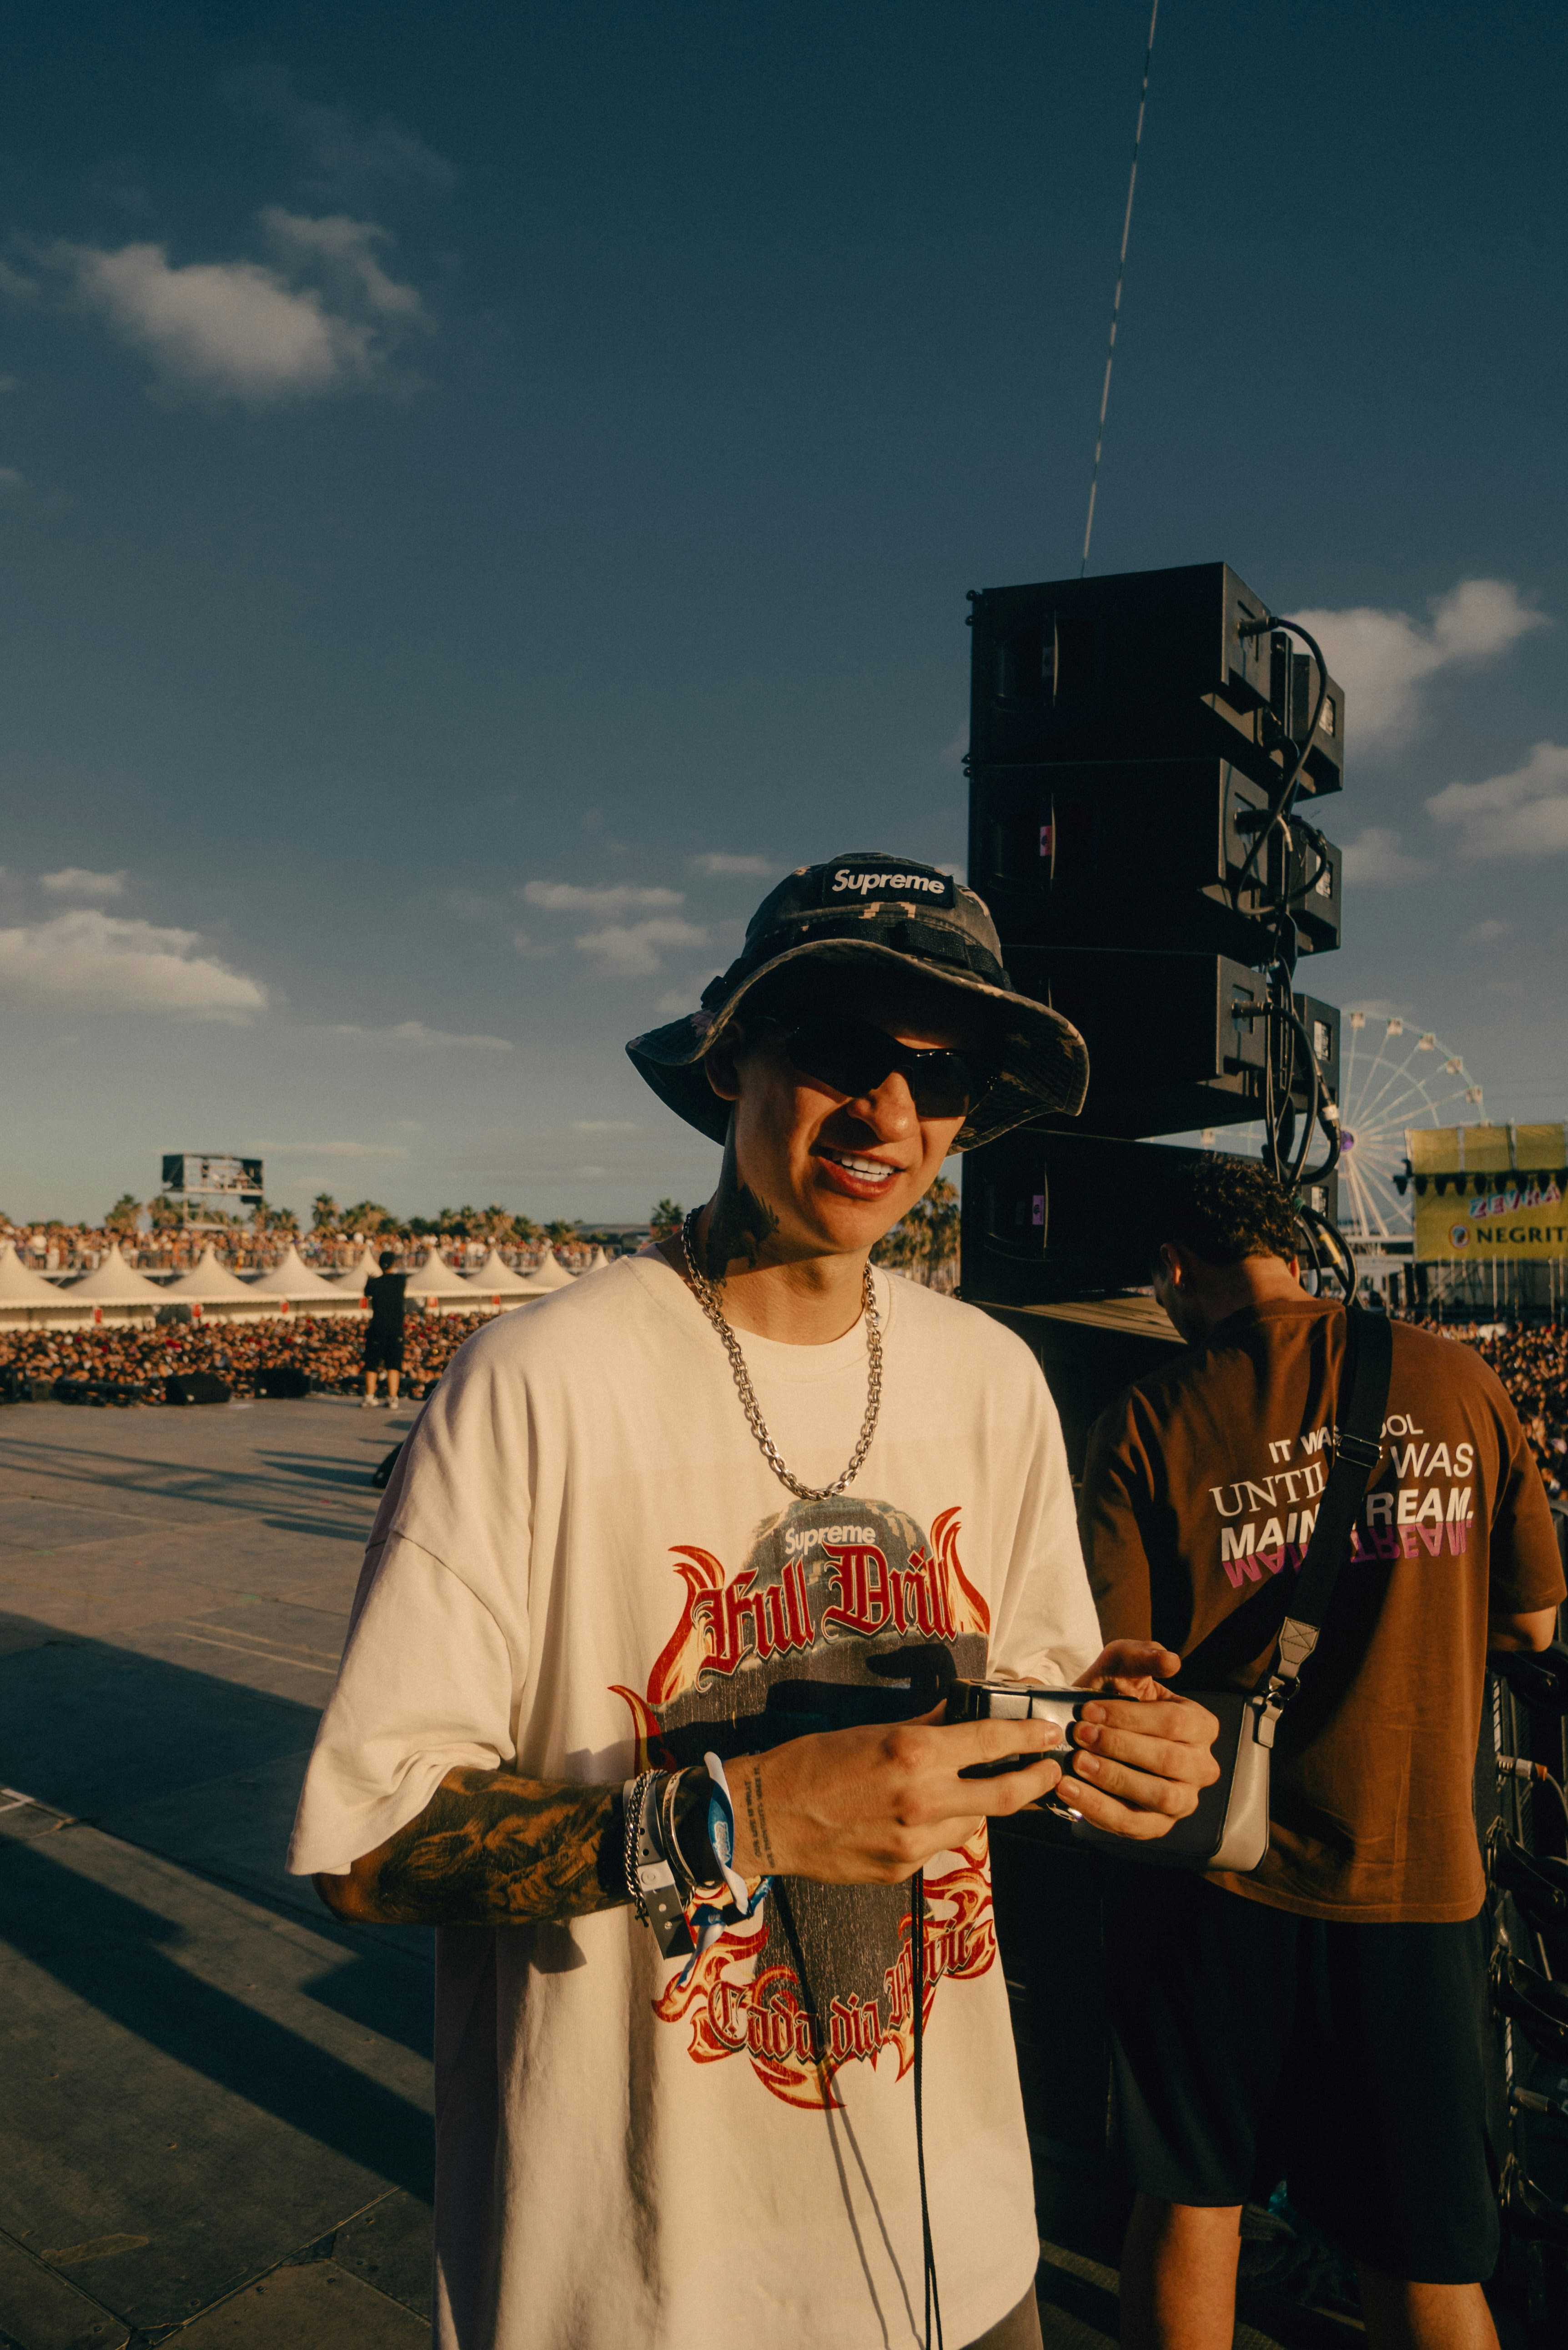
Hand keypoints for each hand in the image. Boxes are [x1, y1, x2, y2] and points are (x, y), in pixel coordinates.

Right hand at [728, 1707, 1064, 1884]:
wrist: (766, 1817)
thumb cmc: (812, 1763)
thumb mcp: (870, 1731)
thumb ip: (921, 1727)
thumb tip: (957, 1716)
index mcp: (914, 1754)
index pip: (992, 1743)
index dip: (1029, 1737)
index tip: (1048, 1733)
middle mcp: (922, 1799)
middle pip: (1004, 1796)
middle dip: (1036, 1783)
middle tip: (1050, 1772)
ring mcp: (914, 1841)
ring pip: (971, 1825)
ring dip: (976, 1808)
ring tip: (964, 1792)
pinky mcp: (902, 1869)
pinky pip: (937, 1846)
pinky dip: (939, 1829)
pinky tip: (914, 1817)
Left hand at [1059, 1640, 1220, 1841]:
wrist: (1086, 1729)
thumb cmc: (1110, 1695)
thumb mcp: (1119, 1667)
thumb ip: (1141, 1655)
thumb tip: (1171, 1660)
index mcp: (1200, 1725)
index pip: (1175, 1722)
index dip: (1130, 1717)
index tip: (1089, 1709)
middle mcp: (1201, 1767)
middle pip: (1169, 1760)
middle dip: (1120, 1746)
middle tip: (1079, 1734)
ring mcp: (1182, 1801)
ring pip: (1157, 1796)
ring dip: (1113, 1778)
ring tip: (1077, 1762)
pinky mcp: (1156, 1826)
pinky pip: (1132, 1824)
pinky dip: (1098, 1807)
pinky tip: (1068, 1789)